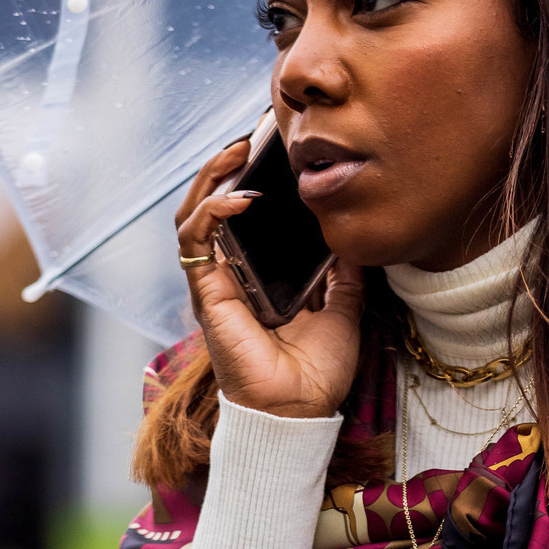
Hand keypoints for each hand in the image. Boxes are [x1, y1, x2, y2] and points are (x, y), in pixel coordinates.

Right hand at [175, 139, 363, 418]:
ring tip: (237, 150)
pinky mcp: (206, 293)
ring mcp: (215, 282)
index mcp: (259, 276)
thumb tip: (354, 237)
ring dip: (212, 178)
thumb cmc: (316, 372)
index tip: (274, 148)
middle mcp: (232, 274)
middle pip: (213, 206)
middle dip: (226, 167)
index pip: (245, 216)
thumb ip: (344, 274)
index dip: (251, 179)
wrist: (299, 411)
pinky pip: (195, 241)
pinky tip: (240, 197)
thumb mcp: (343, 310)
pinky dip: (212, 212)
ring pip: (194, 214)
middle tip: (252, 137)